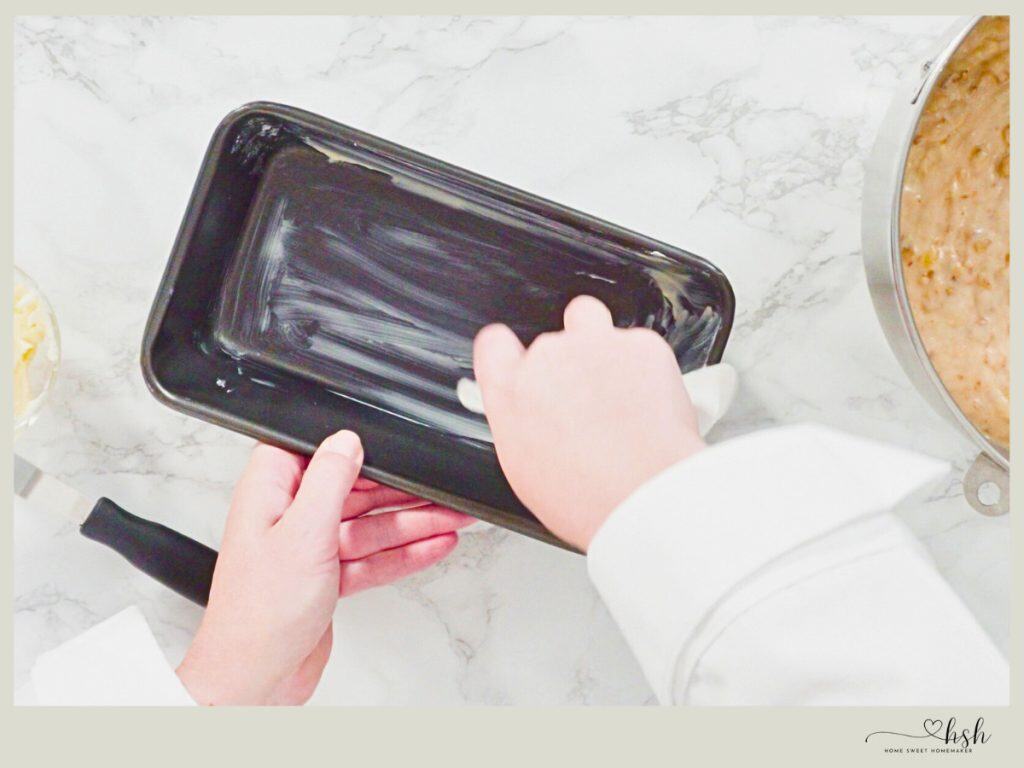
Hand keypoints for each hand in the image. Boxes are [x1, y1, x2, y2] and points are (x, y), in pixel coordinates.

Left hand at [176, 430, 473, 704]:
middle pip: (353, 490)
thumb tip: (347, 440)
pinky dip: (402, 554)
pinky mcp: (326, 579)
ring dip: (412, 523)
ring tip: (453, 517)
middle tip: (442, 490)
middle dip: (400, 491)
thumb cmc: (260, 614)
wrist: (256, 679)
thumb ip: (328, 481)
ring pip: (369, 526)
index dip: (355, 448)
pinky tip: (432, 546)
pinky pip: (371, 557)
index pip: (315, 452)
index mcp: (270, 493)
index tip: (394, 449)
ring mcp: (309, 550)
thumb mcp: (302, 532)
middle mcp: (288, 517)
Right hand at [473, 296, 703, 550]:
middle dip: (567, 364)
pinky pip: (638, 343)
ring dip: (596, 344)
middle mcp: (548, 358)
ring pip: (589, 320)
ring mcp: (595, 345)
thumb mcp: (526, 470)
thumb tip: (533, 422)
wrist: (646, 494)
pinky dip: (643, 364)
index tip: (520, 365)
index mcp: (511, 390)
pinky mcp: (640, 344)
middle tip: (586, 402)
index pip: (493, 344)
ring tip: (612, 384)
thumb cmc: (587, 496)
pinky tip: (646, 399)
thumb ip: (522, 424)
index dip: (508, 353)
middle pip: (549, 341)